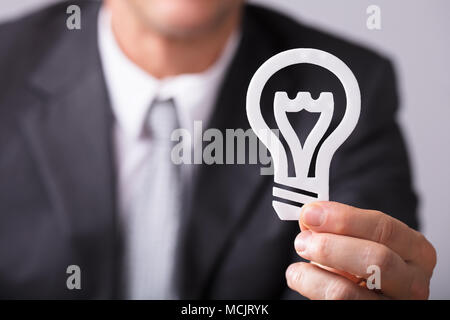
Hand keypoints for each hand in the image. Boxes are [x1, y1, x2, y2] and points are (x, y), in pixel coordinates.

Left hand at [285, 201, 436, 299]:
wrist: (363, 294)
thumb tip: (310, 216)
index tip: (310, 214)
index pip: (384, 229)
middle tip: (301, 241)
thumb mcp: (358, 242)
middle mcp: (412, 283)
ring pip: (346, 292)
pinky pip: (333, 304)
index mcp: (416, 251)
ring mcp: (392, 306)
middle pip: (375, 260)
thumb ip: (337, 228)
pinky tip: (300, 278)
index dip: (343, 219)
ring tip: (297, 265)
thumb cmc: (363, 265)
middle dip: (329, 247)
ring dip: (312, 274)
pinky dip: (308, 287)